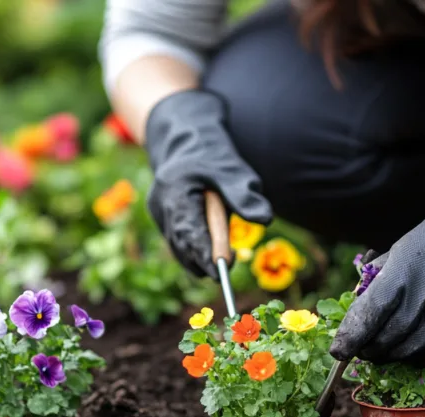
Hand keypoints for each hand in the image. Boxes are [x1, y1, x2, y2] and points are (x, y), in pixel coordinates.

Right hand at [144, 90, 272, 277]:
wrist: (185, 136)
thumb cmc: (212, 152)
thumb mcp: (232, 167)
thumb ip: (245, 194)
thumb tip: (265, 219)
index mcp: (175, 191)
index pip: (188, 232)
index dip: (203, 255)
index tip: (220, 272)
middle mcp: (161, 205)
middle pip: (180, 245)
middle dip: (202, 261)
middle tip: (227, 269)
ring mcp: (158, 213)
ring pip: (178, 246)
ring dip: (199, 255)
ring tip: (221, 259)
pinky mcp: (162, 218)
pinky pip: (178, 241)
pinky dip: (194, 247)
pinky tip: (211, 248)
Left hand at [331, 132, 424, 365]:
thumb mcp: (399, 252)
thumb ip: (377, 284)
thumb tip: (354, 323)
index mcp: (404, 270)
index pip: (371, 313)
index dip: (351, 336)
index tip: (338, 351)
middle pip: (390, 337)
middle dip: (370, 350)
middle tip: (363, 352)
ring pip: (414, 350)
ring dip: (393, 357)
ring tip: (384, 353)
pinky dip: (421, 359)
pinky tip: (413, 354)